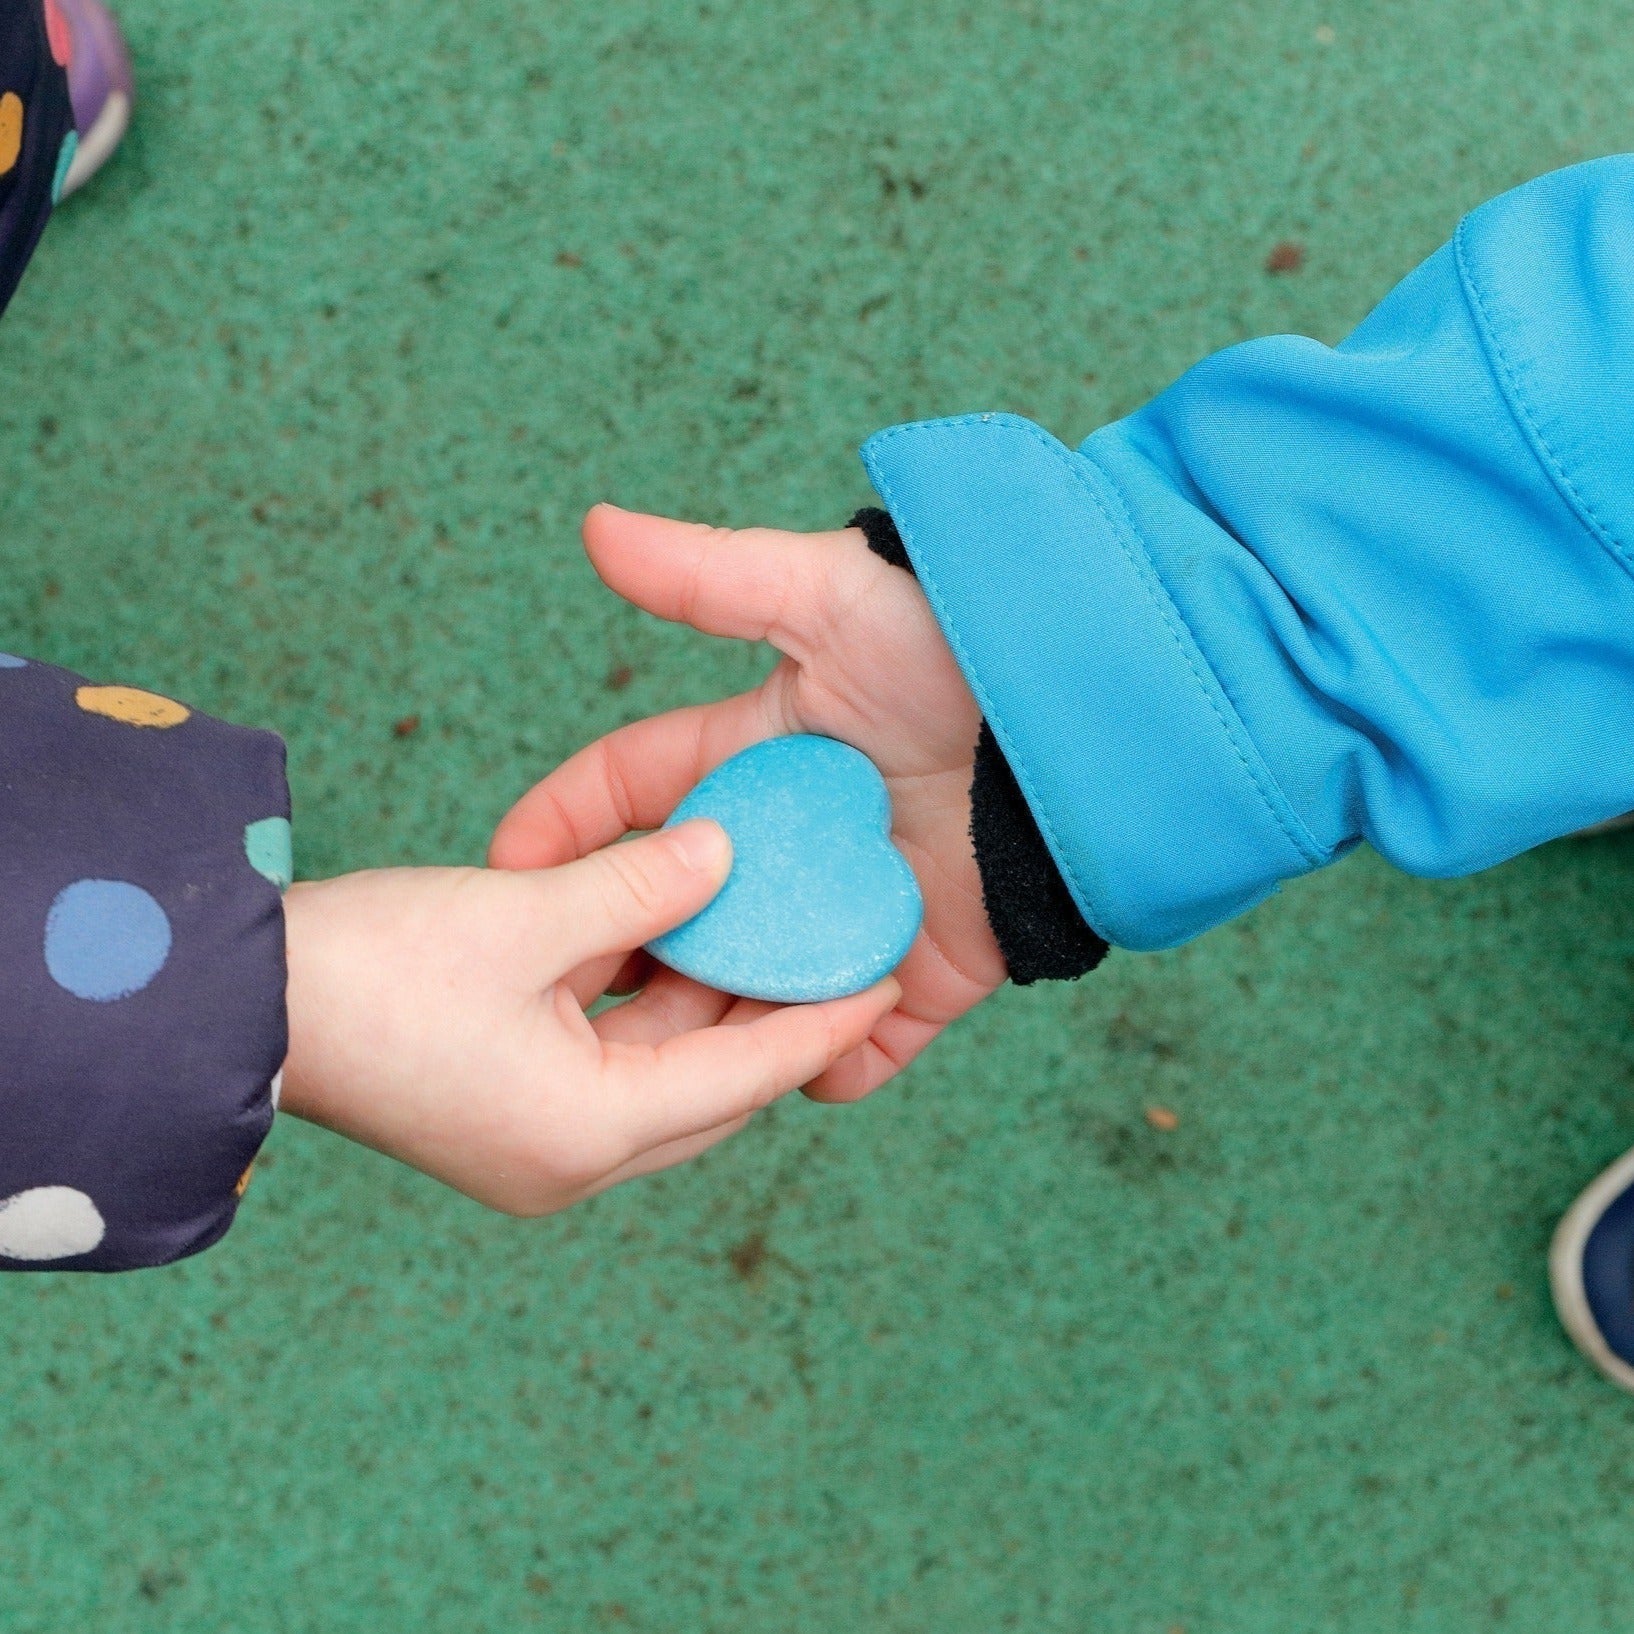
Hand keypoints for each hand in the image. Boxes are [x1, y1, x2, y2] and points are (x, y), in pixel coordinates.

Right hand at [278, 819, 898, 1214]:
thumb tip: (726, 850)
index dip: (820, 1018)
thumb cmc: (365, 966)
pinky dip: (649, 1010)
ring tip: (766, 931)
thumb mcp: (521, 910)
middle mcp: (572, 1159)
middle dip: (770, 1016)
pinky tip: (675, 942)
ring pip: (664, 1076)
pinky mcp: (507, 1118)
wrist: (228, 1005)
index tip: (885, 974)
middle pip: (712, 1086)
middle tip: (835, 946)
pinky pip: (613, 1067)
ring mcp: (536, 1145)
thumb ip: (638, 880)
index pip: (744, 1076)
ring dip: (706, 1007)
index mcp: (586, 1133)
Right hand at [489, 505, 1006, 1102]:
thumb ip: (711, 576)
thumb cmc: (957, 639)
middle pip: (681, 912)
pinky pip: (863, 1041)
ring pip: (751, 989)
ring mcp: (848, 913)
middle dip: (625, 947)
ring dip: (711, 1025)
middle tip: (570, 987)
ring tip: (662, 1060)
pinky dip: (834, 1067)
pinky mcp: (921, 970)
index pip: (634, 793)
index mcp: (753, 758)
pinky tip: (808, 1078)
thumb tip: (596, 525)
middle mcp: (789, 845)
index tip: (504, 865)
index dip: (564, 823)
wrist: (1087, 713)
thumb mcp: (825, 596)